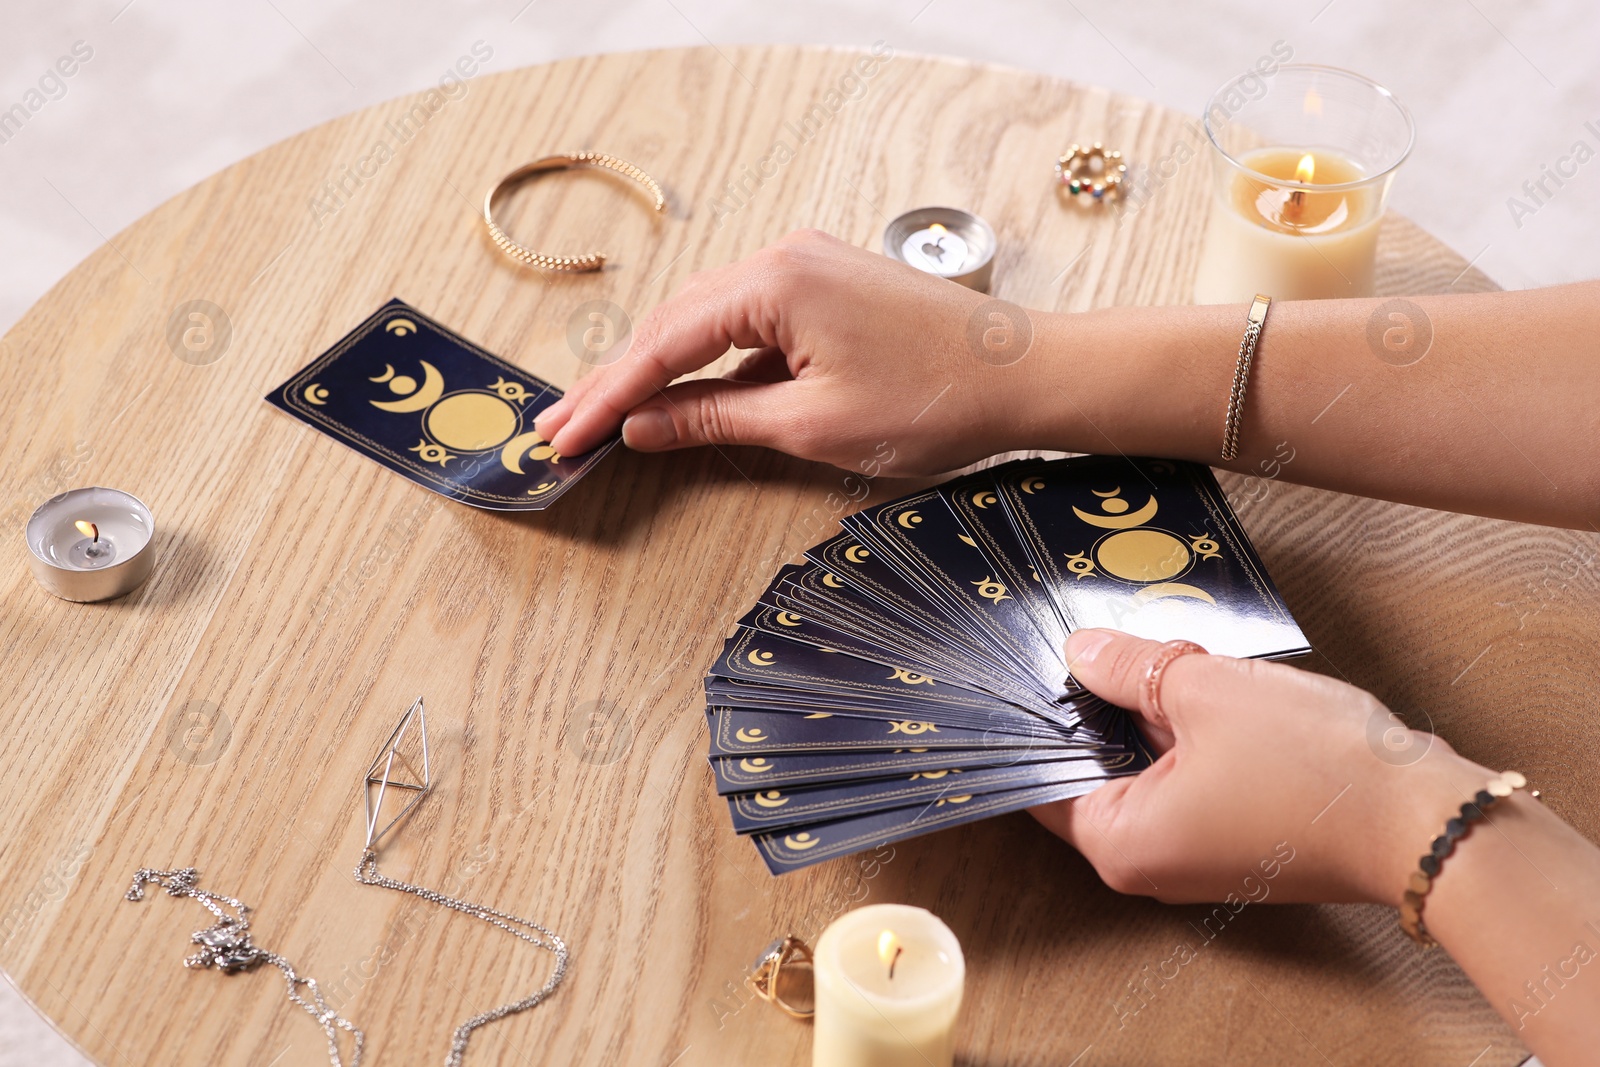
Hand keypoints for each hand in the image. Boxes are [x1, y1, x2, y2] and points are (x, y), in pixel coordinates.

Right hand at [535, 229, 1041, 474]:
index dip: (607, 396)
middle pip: (674, 323)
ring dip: (657, 369)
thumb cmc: (935, 399)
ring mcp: (804, 265)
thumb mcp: (813, 424)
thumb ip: (716, 419)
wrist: (1026, 373)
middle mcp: (782, 256)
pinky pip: (746, 322)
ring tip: (602, 414)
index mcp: (774, 281)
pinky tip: (678, 395)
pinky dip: (708, 361)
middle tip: (558, 426)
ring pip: (706, 320)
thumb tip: (643, 425)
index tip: (562, 435)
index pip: (664, 343)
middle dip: (616, 380)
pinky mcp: (824, 285)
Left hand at [1032, 629, 1490, 906]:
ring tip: (1163, 660)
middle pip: (1091, 771)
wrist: (1425, 820)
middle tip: (1102, 647)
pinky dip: (1187, 734)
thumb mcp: (1203, 690)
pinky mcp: (1235, 839)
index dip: (1036, 719)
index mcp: (1119, 842)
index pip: (1039, 779)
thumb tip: (1082, 652)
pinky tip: (1204, 687)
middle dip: (1099, 708)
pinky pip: (1186, 778)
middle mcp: (1147, 864)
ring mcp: (1195, 855)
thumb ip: (1129, 668)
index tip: (1025, 668)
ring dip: (1149, 715)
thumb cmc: (1314, 768)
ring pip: (1143, 769)